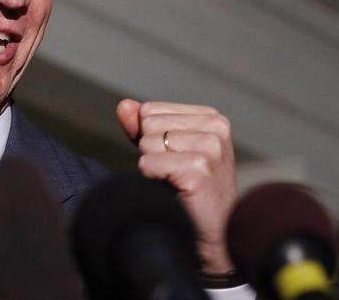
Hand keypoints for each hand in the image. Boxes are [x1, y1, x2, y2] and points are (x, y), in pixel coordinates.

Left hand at [116, 99, 236, 272]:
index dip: (152, 138)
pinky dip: (152, 179)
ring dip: (154, 167)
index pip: (149, 110)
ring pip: (146, 144)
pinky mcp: (198, 169)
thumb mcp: (165, 150)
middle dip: (152, 151)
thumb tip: (123, 105)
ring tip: (177, 182)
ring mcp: (209, 148)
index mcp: (211, 117)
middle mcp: (215, 127)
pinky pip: (148, 163)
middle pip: (147, 124)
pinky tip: (176, 191)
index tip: (175, 159)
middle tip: (176, 173)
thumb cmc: (188, 189)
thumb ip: (142, 125)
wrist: (212, 232)